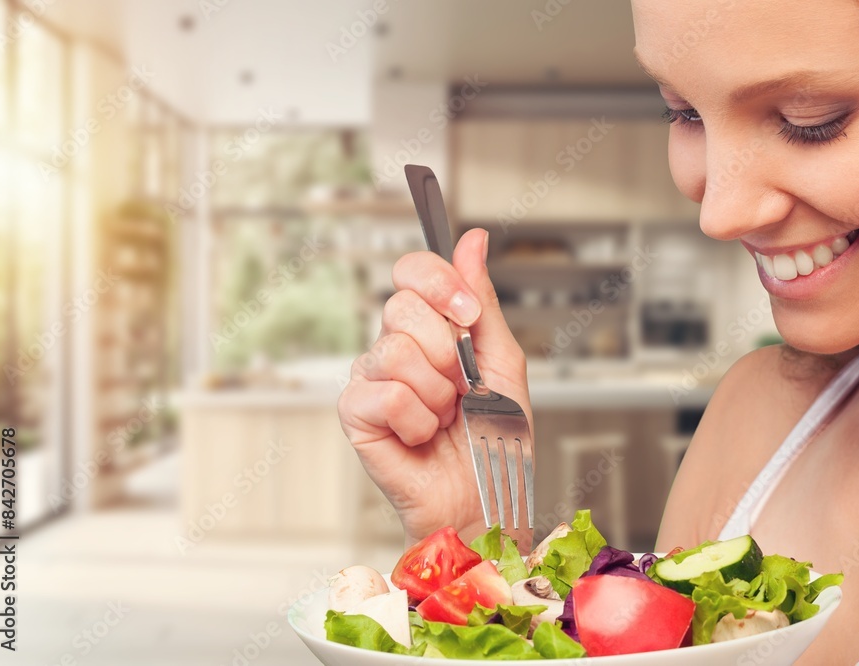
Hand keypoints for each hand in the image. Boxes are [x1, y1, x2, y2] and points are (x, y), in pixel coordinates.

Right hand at [338, 228, 533, 547]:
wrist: (487, 499)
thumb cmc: (495, 438)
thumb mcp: (502, 360)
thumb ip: (482, 301)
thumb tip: (472, 240)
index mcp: (430, 328)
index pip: (413, 270)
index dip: (440, 282)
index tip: (468, 314)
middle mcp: (394, 347)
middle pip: (402, 307)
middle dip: (448, 352)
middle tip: (461, 387)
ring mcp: (371, 379)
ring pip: (395, 352)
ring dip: (437, 394)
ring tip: (443, 418)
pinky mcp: (356, 414)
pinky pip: (386, 395)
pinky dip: (417, 421)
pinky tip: (421, 436)